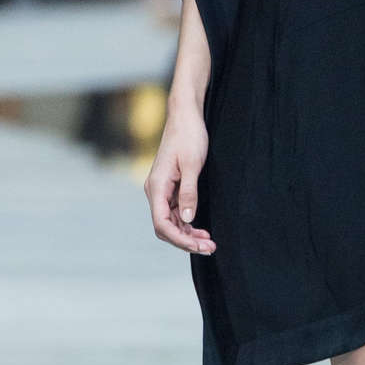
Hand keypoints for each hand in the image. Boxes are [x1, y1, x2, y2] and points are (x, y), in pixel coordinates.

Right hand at [145, 106, 216, 253]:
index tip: (199, 246)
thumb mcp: (192, 165)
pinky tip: (201, 231)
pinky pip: (176, 213)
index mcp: (156, 187)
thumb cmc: (189, 136)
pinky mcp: (170, 188)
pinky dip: (187, 224)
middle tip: (210, 248)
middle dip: (185, 241)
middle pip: (165, 227)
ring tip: (209, 243)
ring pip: (171, 222)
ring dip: (188, 234)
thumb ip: (189, 193)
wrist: (185, 116)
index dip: (180, 239)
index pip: (162, 223)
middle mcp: (155, 191)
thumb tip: (189, 219)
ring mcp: (162, 190)